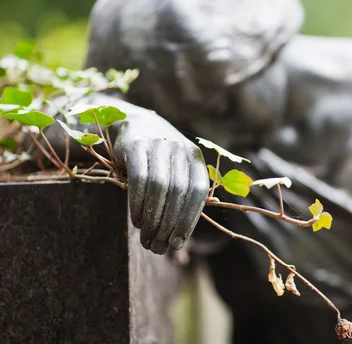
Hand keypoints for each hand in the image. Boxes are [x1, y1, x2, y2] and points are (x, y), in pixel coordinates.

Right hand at [113, 114, 209, 253]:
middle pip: (178, 193)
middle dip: (168, 224)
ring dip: (152, 218)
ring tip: (146, 238)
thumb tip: (180, 242)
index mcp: (195, 159)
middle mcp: (180, 150)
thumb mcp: (177, 172)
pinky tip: (136, 221)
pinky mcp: (136, 146)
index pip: (197, 193)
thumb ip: (183, 198)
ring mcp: (159, 145)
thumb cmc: (160, 160)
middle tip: (158, 246)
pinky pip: (139, 179)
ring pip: (159, 188)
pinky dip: (138, 203)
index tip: (177, 243)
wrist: (136, 124)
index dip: (188, 220)